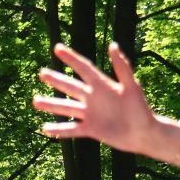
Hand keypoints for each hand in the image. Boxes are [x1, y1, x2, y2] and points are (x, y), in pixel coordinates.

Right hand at [35, 43, 154, 153]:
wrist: (144, 133)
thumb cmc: (141, 109)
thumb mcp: (132, 87)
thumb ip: (122, 67)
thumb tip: (113, 45)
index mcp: (103, 85)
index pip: (84, 68)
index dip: (71, 58)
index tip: (57, 48)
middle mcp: (93, 98)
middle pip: (71, 87)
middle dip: (57, 80)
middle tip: (42, 73)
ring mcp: (90, 114)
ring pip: (67, 108)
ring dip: (52, 104)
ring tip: (35, 101)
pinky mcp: (91, 129)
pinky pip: (72, 129)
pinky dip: (59, 130)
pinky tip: (45, 129)